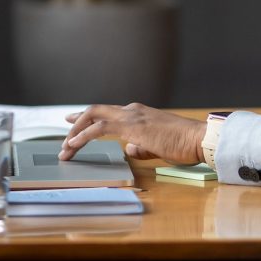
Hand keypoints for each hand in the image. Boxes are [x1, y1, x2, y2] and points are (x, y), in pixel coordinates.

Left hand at [58, 103, 206, 164]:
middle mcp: (132, 110)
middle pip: (95, 111)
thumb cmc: (182, 143)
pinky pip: (100, 128)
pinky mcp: (131, 127)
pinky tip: (74, 144)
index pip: (107, 113)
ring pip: (93, 118)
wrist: (197, 138)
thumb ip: (141, 146)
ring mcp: (131, 116)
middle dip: (76, 122)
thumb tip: (129, 149)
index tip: (72, 121)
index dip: (87, 117)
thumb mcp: (156, 145)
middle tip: (64, 138)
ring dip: (75, 133)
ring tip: (65, 149)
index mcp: (138, 113)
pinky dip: (83, 135)